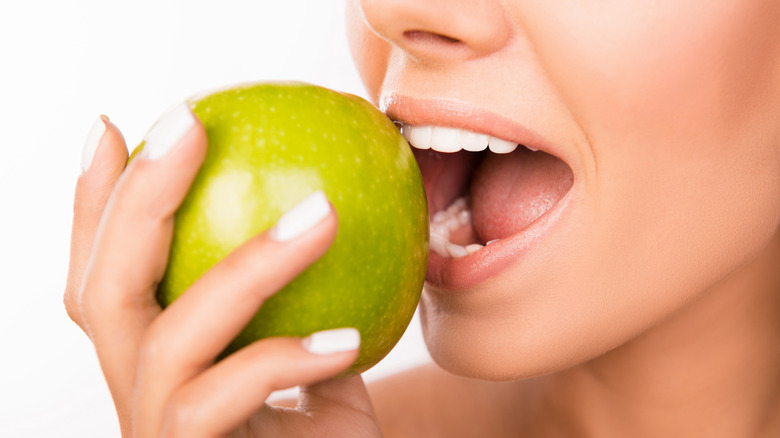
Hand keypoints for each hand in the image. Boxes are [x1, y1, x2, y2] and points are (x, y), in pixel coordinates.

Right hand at [64, 108, 381, 436]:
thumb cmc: (319, 426)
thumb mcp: (313, 348)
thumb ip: (303, 288)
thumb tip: (327, 196)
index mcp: (151, 355)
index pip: (102, 272)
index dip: (92, 201)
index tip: (112, 124)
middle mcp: (137, 391)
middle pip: (104, 289)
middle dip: (138, 198)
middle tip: (187, 122)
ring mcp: (158, 432)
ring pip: (168, 339)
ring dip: (246, 265)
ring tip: (322, 213)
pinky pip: (222, 404)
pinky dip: (284, 360)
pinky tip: (345, 342)